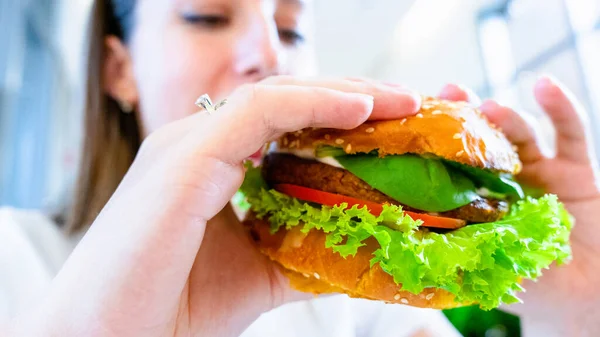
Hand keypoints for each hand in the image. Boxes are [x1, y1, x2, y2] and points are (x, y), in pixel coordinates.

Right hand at [10, 77, 419, 336]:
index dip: (344, 115)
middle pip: (290, 99)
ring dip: (345, 92)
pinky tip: (361, 108)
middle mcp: (200, 141)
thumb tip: (361, 248)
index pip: (289, 120)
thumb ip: (303, 251)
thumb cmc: (172, 307)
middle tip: (409, 103)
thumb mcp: (261, 274)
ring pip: (280, 94)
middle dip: (354, 95)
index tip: (396, 124)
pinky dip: (314, 104)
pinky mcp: (187, 156)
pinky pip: (262, 111)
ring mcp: (190, 143)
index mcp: (214, 162)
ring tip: (400, 101)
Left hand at [440, 77, 599, 335]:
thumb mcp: (490, 268)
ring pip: (519, 133)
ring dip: (505, 116)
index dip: (437, 140)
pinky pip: (569, 133)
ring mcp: (538, 171)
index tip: (417, 118)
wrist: (588, 295)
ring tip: (490, 107)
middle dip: (466, 116)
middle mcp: (503, 181)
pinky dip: (559, 107)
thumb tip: (408, 233)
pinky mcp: (576, 169)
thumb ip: (459, 248)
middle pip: (483, 140)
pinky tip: (544, 85)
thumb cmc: (533, 287)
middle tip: (450, 95)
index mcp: (478, 202)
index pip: (452, 164)